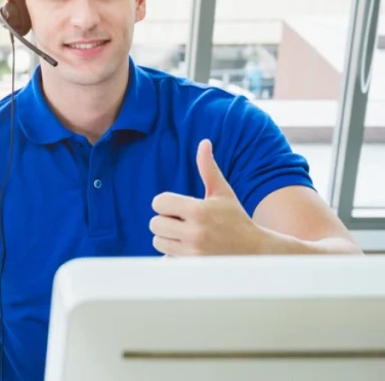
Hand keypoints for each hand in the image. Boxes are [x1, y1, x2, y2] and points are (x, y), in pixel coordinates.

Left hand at [150, 139, 265, 255]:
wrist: (255, 251)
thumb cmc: (235, 219)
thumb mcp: (222, 193)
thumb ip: (208, 169)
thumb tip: (204, 143)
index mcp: (199, 210)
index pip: (159, 202)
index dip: (166, 204)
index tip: (178, 207)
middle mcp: (195, 232)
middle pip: (155, 223)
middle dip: (166, 221)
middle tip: (183, 223)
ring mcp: (193, 252)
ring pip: (157, 241)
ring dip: (168, 238)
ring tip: (187, 236)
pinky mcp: (192, 267)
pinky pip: (164, 258)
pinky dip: (171, 255)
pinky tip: (188, 250)